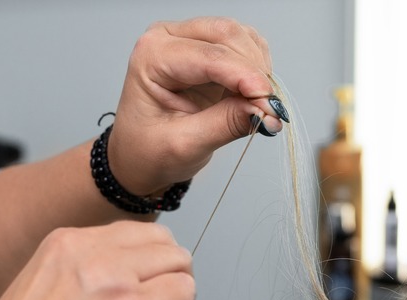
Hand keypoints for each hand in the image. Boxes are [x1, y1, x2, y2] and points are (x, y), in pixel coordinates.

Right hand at [0, 221, 194, 299]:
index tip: (141, 297)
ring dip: (177, 298)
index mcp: (67, 242)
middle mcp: (90, 250)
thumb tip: (136, 287)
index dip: (148, 269)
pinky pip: (185, 295)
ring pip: (181, 264)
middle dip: (169, 277)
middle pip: (164, 242)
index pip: (136, 235)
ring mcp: (114, 275)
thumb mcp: (49, 290)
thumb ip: (92, 277)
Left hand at [108, 17, 282, 194]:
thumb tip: (265, 111)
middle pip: (228, 35)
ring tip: (257, 105)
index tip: (268, 102)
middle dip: (254, 71)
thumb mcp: (184, 145)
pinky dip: (257, 69)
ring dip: (258, 69)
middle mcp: (168, 40)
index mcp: (152, 56)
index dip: (245, 76)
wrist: (137, 157)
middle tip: (268, 108)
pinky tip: (251, 94)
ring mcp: (189, 41)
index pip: (209, 56)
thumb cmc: (147, 150)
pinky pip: (245, 47)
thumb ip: (226, 124)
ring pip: (241, 37)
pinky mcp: (208, 51)